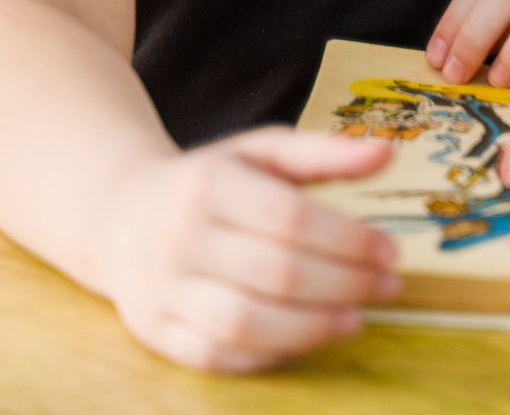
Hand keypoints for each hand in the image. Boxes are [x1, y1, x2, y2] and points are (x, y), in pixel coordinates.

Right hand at [89, 128, 401, 372]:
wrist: (118, 215)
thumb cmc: (209, 183)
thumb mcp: (260, 152)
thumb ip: (324, 152)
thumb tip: (386, 154)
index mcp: (209, 186)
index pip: (291, 218)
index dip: (349, 239)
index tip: (391, 251)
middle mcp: (179, 238)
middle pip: (277, 273)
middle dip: (345, 285)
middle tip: (388, 287)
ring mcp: (162, 290)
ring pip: (245, 323)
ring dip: (312, 328)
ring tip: (355, 320)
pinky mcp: (155, 332)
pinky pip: (217, 357)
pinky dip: (268, 356)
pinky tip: (306, 339)